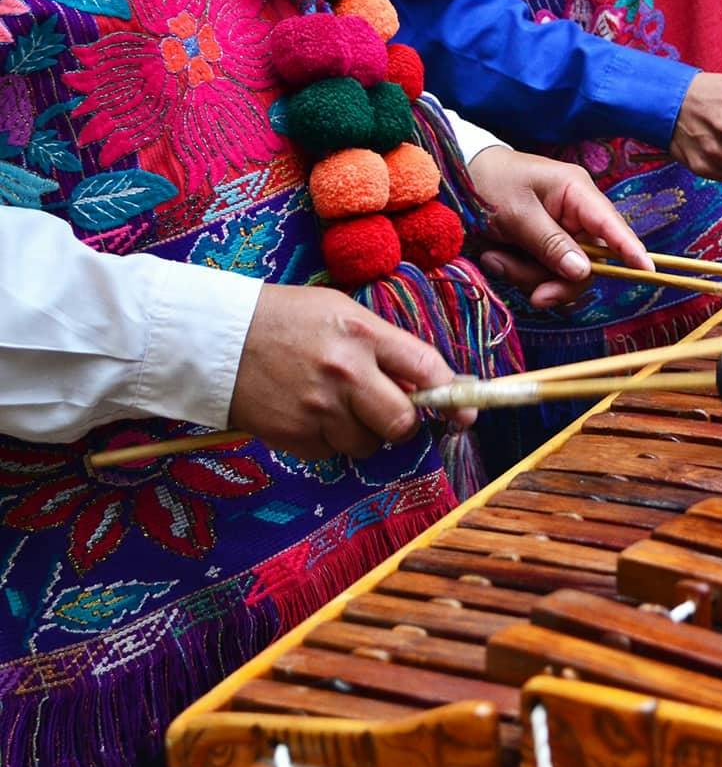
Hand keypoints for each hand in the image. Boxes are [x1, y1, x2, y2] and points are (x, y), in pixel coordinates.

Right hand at [229, 285, 470, 460]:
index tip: (464, 410)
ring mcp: (318, 407)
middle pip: (403, 421)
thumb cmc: (285, 319)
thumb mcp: (341, 314)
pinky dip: (327, 440)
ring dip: (362, 431)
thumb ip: (386, 346)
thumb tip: (432, 382)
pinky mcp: (293, 435)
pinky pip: (331, 452)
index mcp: (362, 334)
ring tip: (335, 403)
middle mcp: (345, 373)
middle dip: (403, 421)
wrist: (213, 338)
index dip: (453, 396)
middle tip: (387, 409)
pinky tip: (308, 412)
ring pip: (368, 443)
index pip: (428, 369)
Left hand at [469, 146, 651, 307]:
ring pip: (562, 274)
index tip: (647, 270)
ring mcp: (560, 233)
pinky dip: (518, 274)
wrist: (455, 178)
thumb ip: (551, 243)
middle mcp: (575, 215)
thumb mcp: (517, 212)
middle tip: (535, 296)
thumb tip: (584, 272)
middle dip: (557, 280)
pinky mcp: (542, 248)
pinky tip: (494, 258)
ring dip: (528, 276)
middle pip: (588, 263)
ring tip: (494, 258)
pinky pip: (542, 274)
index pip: (611, 225)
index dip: (630, 249)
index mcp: (576, 193)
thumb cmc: (488, 182)